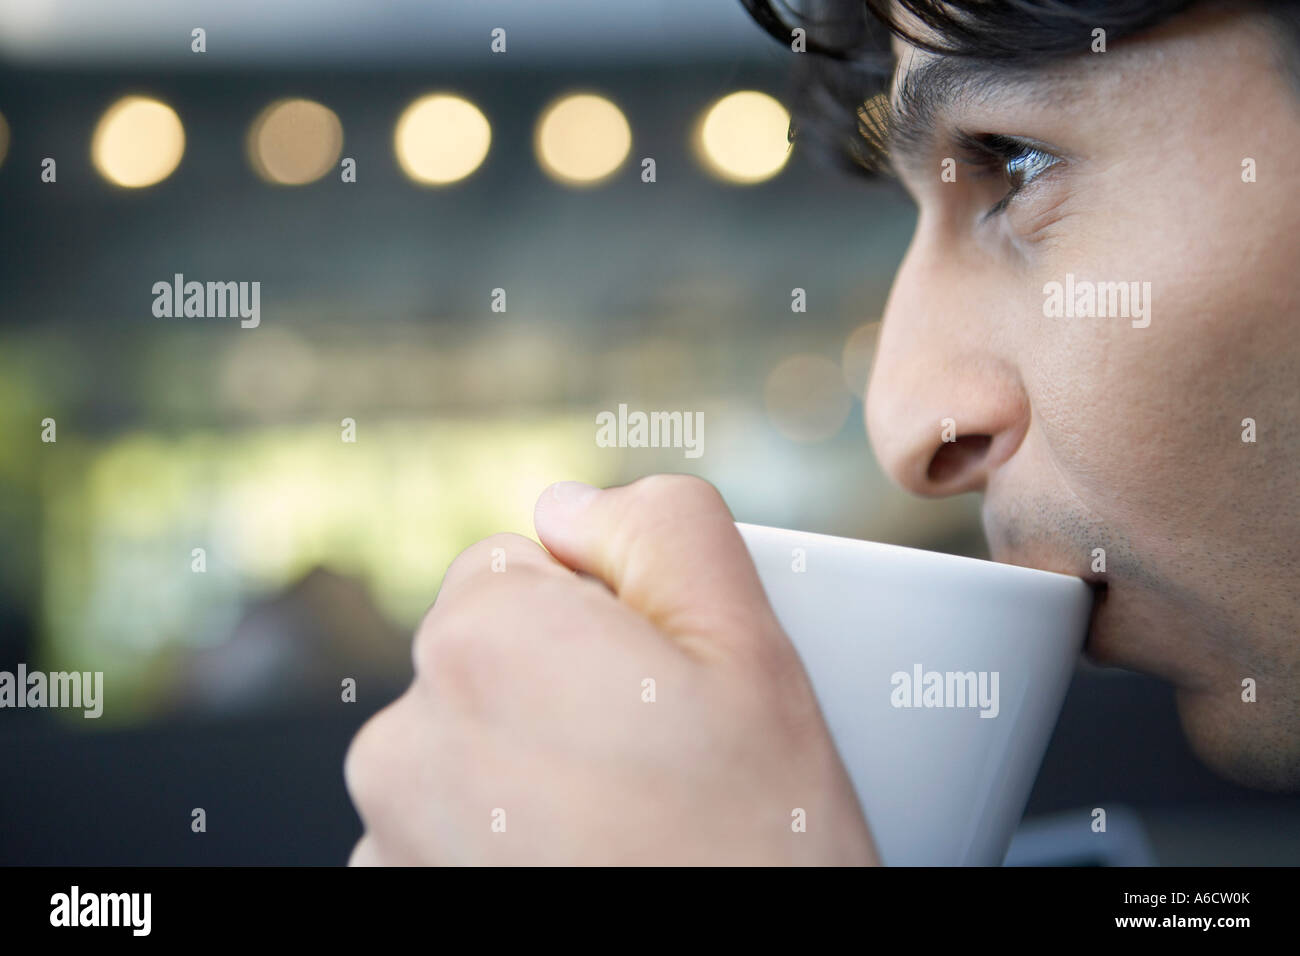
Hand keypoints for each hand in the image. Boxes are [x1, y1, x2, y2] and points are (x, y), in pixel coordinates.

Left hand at [344, 474, 877, 864]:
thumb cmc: (756, 849)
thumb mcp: (751, 647)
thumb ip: (660, 526)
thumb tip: (567, 505)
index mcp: (480, 640)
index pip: (515, 566)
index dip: (600, 617)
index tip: (657, 691)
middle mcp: (401, 737)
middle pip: (482, 656)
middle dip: (556, 689)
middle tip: (651, 766)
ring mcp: (385, 838)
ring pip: (465, 747)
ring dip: (524, 773)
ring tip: (620, 833)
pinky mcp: (395, 899)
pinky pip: (442, 834)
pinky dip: (495, 846)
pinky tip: (578, 868)